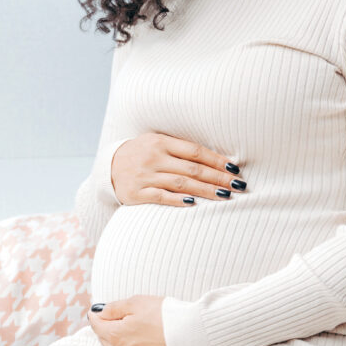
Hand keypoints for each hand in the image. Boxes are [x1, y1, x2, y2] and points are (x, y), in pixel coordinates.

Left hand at [87, 295, 170, 345]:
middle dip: (103, 323)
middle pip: (102, 335)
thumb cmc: (161, 314)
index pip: (95, 324)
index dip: (95, 312)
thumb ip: (114, 307)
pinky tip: (133, 331)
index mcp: (115, 334)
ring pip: (111, 344)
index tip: (98, 306)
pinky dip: (122, 340)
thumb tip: (99, 311)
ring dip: (112, 332)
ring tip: (124, 319)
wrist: (185, 332)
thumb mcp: (135, 303)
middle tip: (111, 310)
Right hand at [110, 132, 246, 205]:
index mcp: (161, 142)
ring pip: (180, 183)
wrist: (108, 166)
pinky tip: (194, 203)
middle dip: (218, 178)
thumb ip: (181, 148)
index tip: (234, 169)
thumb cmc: (143, 153)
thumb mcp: (158, 142)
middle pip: (192, 168)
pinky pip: (160, 197)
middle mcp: (154, 157)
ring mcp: (144, 176)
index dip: (216, 160)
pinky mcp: (136, 194)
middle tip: (237, 186)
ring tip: (225, 196)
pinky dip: (178, 200)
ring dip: (205, 191)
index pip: (195, 151)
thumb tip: (217, 159)